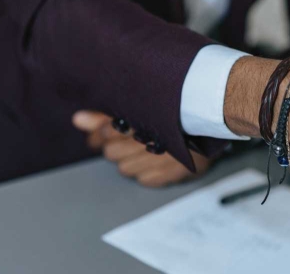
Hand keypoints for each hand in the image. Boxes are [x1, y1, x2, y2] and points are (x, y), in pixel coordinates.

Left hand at [72, 110, 211, 186]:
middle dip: (115, 148)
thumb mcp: (137, 108)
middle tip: (129, 140)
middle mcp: (153, 138)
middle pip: (112, 154)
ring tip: (144, 150)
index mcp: (143, 118)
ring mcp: (166, 158)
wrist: (212, 115)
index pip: (106, 132)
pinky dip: (147, 173)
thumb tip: (77, 120)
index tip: (109, 130)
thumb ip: (103, 116)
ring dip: (130, 161)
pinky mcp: (177, 173)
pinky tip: (155, 161)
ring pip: (126, 169)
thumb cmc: (172, 113)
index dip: (103, 133)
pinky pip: (145, 180)